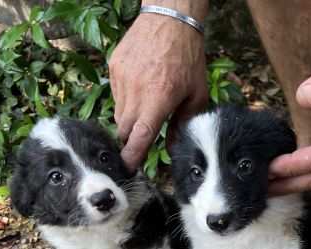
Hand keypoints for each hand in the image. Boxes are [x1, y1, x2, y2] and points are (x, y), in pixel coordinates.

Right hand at [109, 14, 208, 169]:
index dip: (132, 156)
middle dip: (131, 141)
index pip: (139, 137)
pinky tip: (140, 91)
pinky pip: (116, 96)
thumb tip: (173, 148)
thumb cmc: (188, 58)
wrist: (170, 19)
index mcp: (158, 99)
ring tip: (145, 111)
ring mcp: (122, 78)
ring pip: (119, 114)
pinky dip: (126, 102)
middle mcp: (136, 90)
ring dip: (129, 122)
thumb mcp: (196, 95)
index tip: (128, 168)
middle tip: (141, 143)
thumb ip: (184, 124)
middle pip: (124, 131)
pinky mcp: (114, 68)